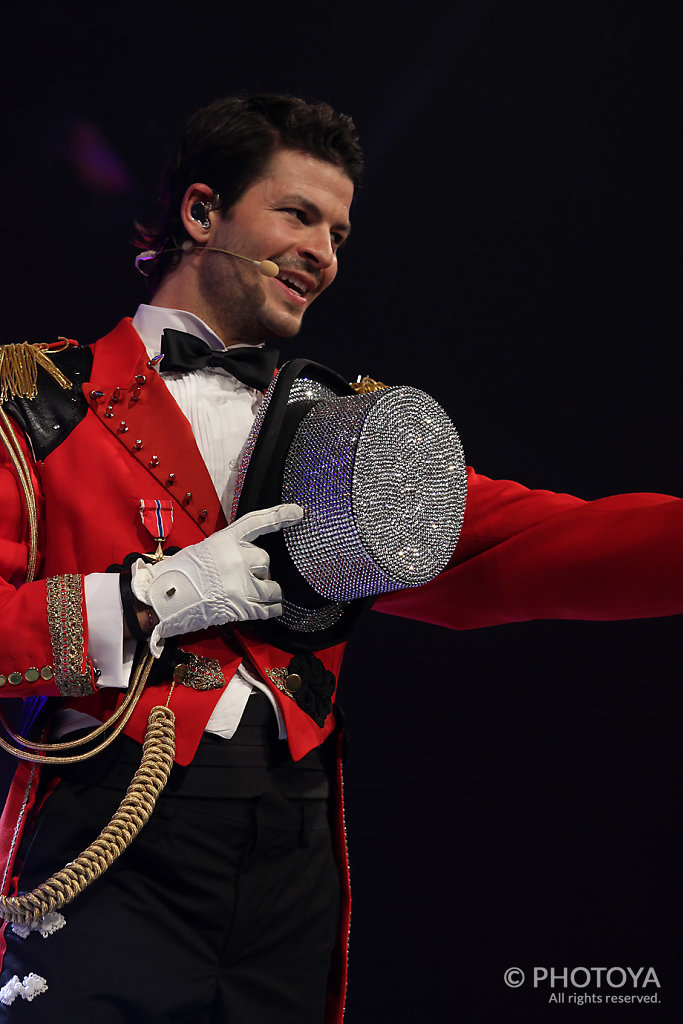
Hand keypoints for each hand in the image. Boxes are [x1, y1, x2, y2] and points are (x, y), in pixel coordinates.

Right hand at [131, 503, 302, 655]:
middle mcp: (237, 559)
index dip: (279, 516)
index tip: (297, 512)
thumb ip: (226, 551)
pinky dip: (274, 608)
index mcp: (225, 541)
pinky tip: (273, 608)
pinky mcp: (243, 606)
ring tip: (262, 595)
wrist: (162, 600)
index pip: (257, 523)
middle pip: (266, 560)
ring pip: (272, 587)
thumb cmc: (177, 575)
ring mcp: (241, 583)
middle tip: (251, 577)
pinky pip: (270, 608)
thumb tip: (244, 559)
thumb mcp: (202, 551)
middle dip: (262, 570)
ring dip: (270, 592)